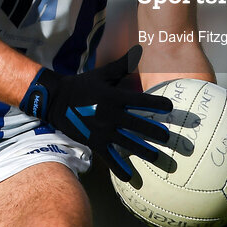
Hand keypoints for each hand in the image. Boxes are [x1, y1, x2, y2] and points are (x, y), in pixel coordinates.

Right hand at [20, 45, 172, 182]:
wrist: (56, 100)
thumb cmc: (83, 85)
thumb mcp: (102, 74)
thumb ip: (122, 64)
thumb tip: (139, 49)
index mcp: (114, 97)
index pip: (140, 100)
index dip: (156, 103)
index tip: (170, 107)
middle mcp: (110, 115)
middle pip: (137, 125)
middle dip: (155, 132)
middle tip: (170, 139)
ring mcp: (102, 130)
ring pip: (127, 142)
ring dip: (144, 151)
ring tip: (159, 158)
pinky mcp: (94, 142)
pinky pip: (109, 157)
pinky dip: (119, 168)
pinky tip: (131, 177)